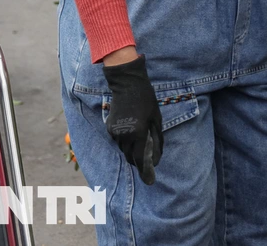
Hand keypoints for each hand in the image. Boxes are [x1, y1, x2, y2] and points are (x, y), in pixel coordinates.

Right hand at [101, 54, 162, 184]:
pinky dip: (125, 141)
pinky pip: (118, 141)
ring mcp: (114, 132)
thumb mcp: (157, 119)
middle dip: (139, 161)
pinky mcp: (109, 128)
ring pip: (124, 150)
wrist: (127, 84)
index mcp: (137, 133)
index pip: (141, 159)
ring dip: (132, 150)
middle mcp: (123, 135)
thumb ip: (157, 140)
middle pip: (131, 157)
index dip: (146, 171)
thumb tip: (157, 159)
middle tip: (148, 162)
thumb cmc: (146, 100)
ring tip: (141, 141)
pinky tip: (132, 131)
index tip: (150, 182)